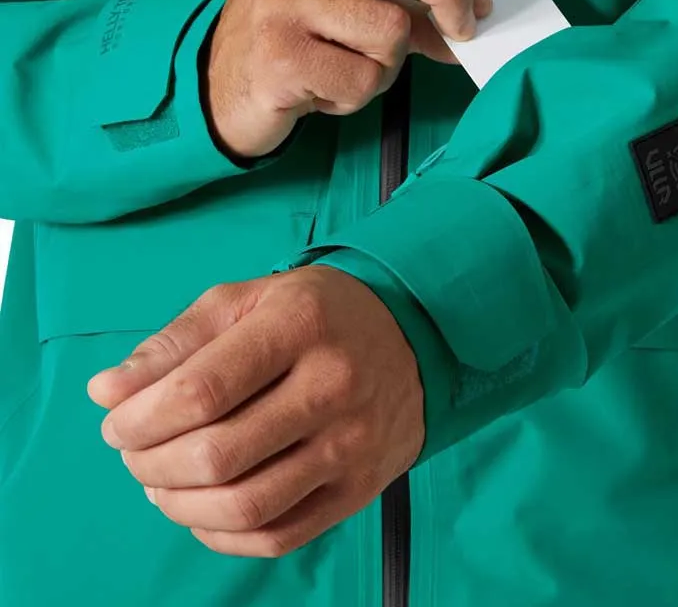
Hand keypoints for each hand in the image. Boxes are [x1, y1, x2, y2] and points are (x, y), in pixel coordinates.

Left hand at [86, 265, 424, 557]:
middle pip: (218, 455)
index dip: (139, 419)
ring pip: (245, 506)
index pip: (201, 390)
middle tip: (134, 453)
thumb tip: (107, 392)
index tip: (117, 422)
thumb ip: (176, 341)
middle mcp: (333, 385)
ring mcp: (351, 443)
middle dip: (150, 464)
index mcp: (300, 325)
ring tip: (160, 484)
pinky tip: (203, 506)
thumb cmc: (317, 313)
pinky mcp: (359, 487)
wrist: (413, 335)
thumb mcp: (248, 299)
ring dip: (180, 505)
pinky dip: (221, 536)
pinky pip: (277, 536)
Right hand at [208, 0, 492, 156]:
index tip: (477, 1)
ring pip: (390, 30)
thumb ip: (401, 4)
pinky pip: (364, 79)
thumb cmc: (290, 39)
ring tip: (345, 70)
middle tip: (465, 31)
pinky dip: (357, 96)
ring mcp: (280, 2)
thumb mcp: (342, 5)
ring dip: (386, 67)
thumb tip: (467, 22)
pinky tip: (322, 91)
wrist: (216, 90)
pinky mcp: (279, 56)